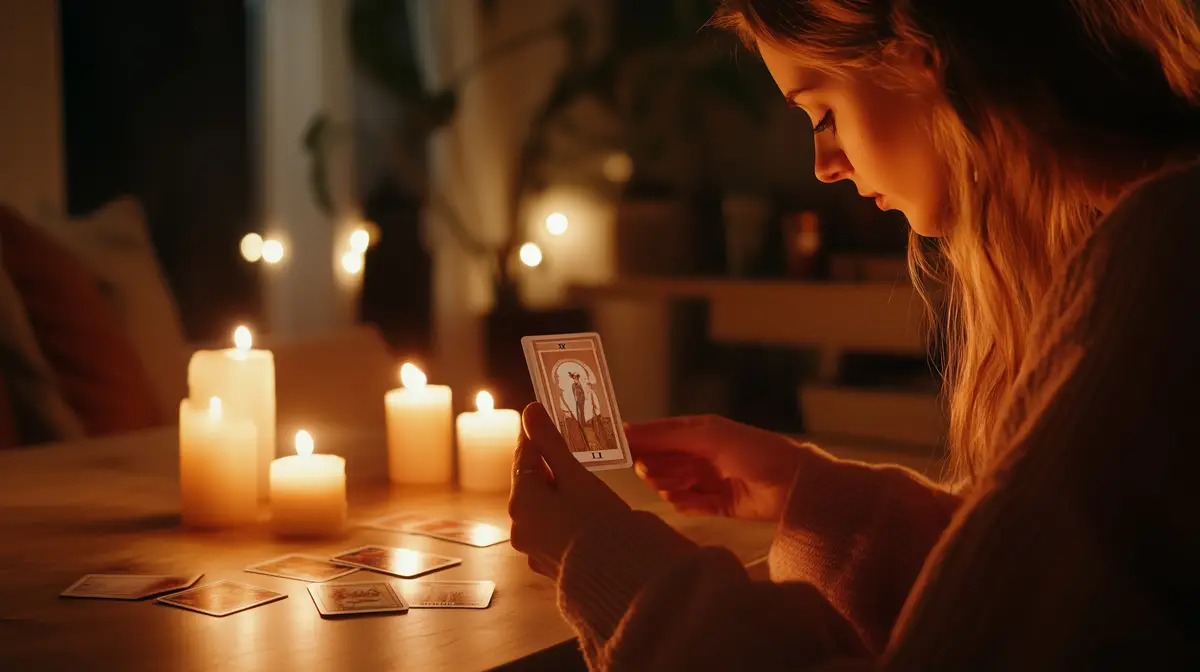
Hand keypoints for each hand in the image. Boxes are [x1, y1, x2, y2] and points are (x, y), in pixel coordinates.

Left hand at [509, 402, 630, 578]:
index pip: (524, 455)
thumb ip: (551, 443)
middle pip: (530, 482)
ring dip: (554, 492)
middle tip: (567, 448)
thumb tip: (530, 410)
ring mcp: (531, 547)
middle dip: (547, 464)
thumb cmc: (599, 521)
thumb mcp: (575, 475)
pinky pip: (548, 530)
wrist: (617, 575)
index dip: (535, 433)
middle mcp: (519, 525)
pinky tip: (580, 514)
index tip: (543, 417)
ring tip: (578, 482)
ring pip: (539, 507)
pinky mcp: (546, 563)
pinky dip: (560, 517)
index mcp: (522, 499)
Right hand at [627, 415, 802, 521]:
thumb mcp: (707, 435)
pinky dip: (685, 503)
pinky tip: (691, 499)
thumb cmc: (752, 449)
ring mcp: (706, 481)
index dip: (634, 442)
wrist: (794, 483)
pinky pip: (687, 505)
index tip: (614, 452)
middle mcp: (698, 455)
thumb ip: (665, 435)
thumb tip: (624, 430)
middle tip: (657, 472)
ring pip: (668, 485)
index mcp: (695, 432)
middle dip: (653, 468)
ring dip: (670, 485)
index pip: (653, 435)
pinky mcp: (717, 505)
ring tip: (685, 484)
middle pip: (657, 463)